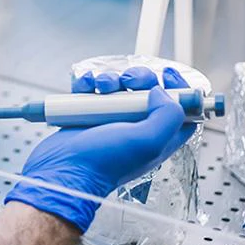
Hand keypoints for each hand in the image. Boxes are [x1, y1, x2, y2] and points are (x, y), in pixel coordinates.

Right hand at [4, 66, 195, 231]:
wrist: (64, 169)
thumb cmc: (103, 163)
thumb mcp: (147, 142)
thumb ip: (167, 116)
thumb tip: (160, 92)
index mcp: (156, 138)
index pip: (180, 112)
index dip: (180, 91)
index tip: (169, 75)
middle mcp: (135, 128)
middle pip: (149, 92)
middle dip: (140, 78)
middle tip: (130, 82)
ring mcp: (110, 120)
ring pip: (119, 88)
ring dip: (110, 79)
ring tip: (100, 87)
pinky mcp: (87, 115)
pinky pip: (91, 90)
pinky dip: (87, 82)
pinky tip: (84, 85)